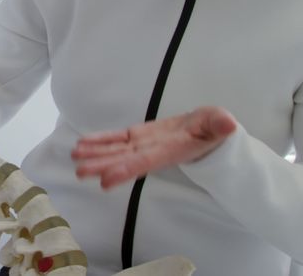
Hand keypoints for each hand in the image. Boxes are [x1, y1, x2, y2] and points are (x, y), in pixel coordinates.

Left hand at [72, 106, 237, 189]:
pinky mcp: (138, 135)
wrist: (209, 130)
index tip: (105, 180)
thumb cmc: (214, 128)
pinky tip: (82, 143)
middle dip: (102, 166)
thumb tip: (228, 123)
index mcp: (170, 150)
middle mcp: (152, 150)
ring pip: (116, 150)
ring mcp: (143, 143)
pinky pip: (116, 138)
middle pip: (124, 159)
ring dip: (95, 154)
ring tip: (74, 156)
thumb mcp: (219, 123)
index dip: (125, 170)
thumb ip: (220, 124)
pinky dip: (100, 140)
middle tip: (80, 172)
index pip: (144, 162)